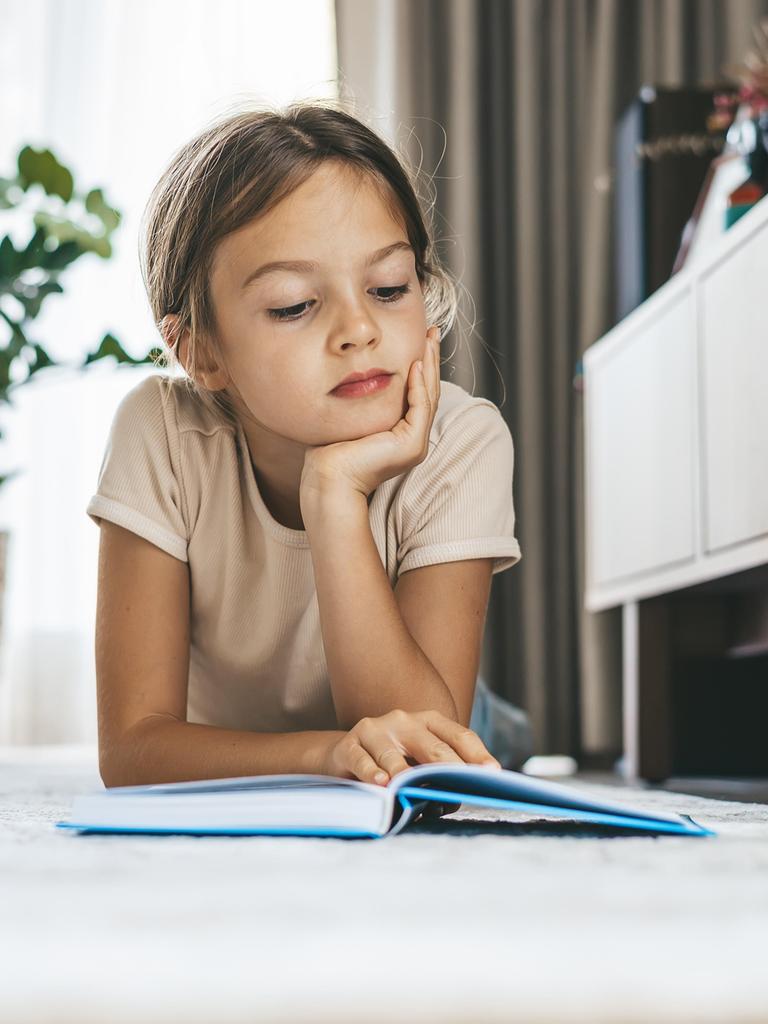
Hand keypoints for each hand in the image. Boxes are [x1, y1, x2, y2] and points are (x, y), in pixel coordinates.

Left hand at [300, 326, 441, 499]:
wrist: (327, 476)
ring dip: (430, 365)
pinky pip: (420, 407)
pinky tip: (415, 363)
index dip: (420, 364)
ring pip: (428, 395)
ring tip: (429, 339)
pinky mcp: (411, 445)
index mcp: (400, 433)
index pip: (416, 392)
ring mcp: (415, 443)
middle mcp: (412, 438)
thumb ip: (361, 396)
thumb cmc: (330, 449)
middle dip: (430, 359)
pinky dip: (419, 384)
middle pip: (428, 390)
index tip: (418, 338)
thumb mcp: (350, 414)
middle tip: (432, 331)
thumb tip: (355, 370)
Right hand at [319, 708, 501, 785]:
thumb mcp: (418, 760)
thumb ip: (439, 772)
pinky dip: (371, 772)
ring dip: (403, 773)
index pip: (458, 736)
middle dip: (450, 765)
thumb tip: (459, 797)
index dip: (477, 754)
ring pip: (393, 754)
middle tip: (463, 783)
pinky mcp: (349, 745)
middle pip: (432, 745)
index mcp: (427, 722)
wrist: (345, 755)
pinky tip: (380, 783)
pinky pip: (361, 759)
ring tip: (411, 787)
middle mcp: (403, 721)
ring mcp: (375, 731)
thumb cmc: (392, 761)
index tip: (493, 773)